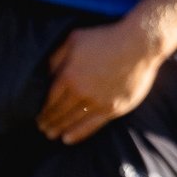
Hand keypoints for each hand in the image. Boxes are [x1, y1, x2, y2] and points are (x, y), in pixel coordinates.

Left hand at [39, 15, 167, 142]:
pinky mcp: (114, 108)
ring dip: (60, 129)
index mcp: (69, 75)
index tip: (37, 116)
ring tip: (52, 134)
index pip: (50, 99)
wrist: (140, 44)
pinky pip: (92, 126)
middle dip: (49, 121)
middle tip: (42, 127)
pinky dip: (78, 133)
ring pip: (73, 121)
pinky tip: (68, 138)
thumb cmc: (106, 38)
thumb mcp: (74, 39)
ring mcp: (99, 102)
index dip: (42, 110)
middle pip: (60, 112)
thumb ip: (57, 57)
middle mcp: (82, 92)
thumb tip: (46, 74)